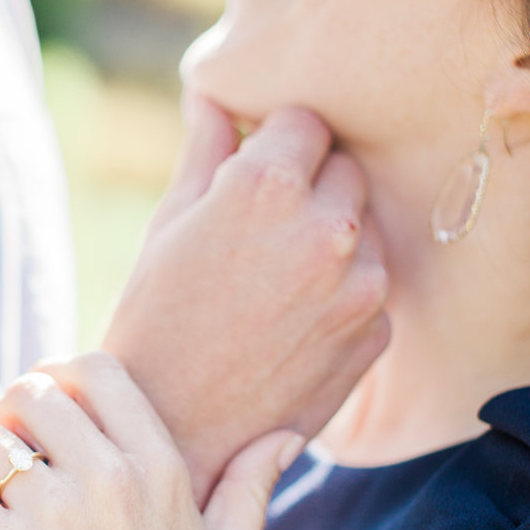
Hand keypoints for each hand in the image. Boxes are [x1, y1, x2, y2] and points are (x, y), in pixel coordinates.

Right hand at [104, 92, 389, 504]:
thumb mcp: (166, 227)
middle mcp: (327, 229)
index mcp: (266, 187)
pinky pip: (371, 285)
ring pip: (364, 226)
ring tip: (273, 283)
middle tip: (260, 230)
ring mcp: (360, 285)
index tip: (253, 170)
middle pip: (344, 167)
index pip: (304, 120)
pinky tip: (291, 322)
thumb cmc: (154, 326)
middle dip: (308, 185)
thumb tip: (212, 94)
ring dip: (332, 238)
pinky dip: (342, 293)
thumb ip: (204, 151)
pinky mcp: (375, 333)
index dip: (274, 144)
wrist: (174, 435)